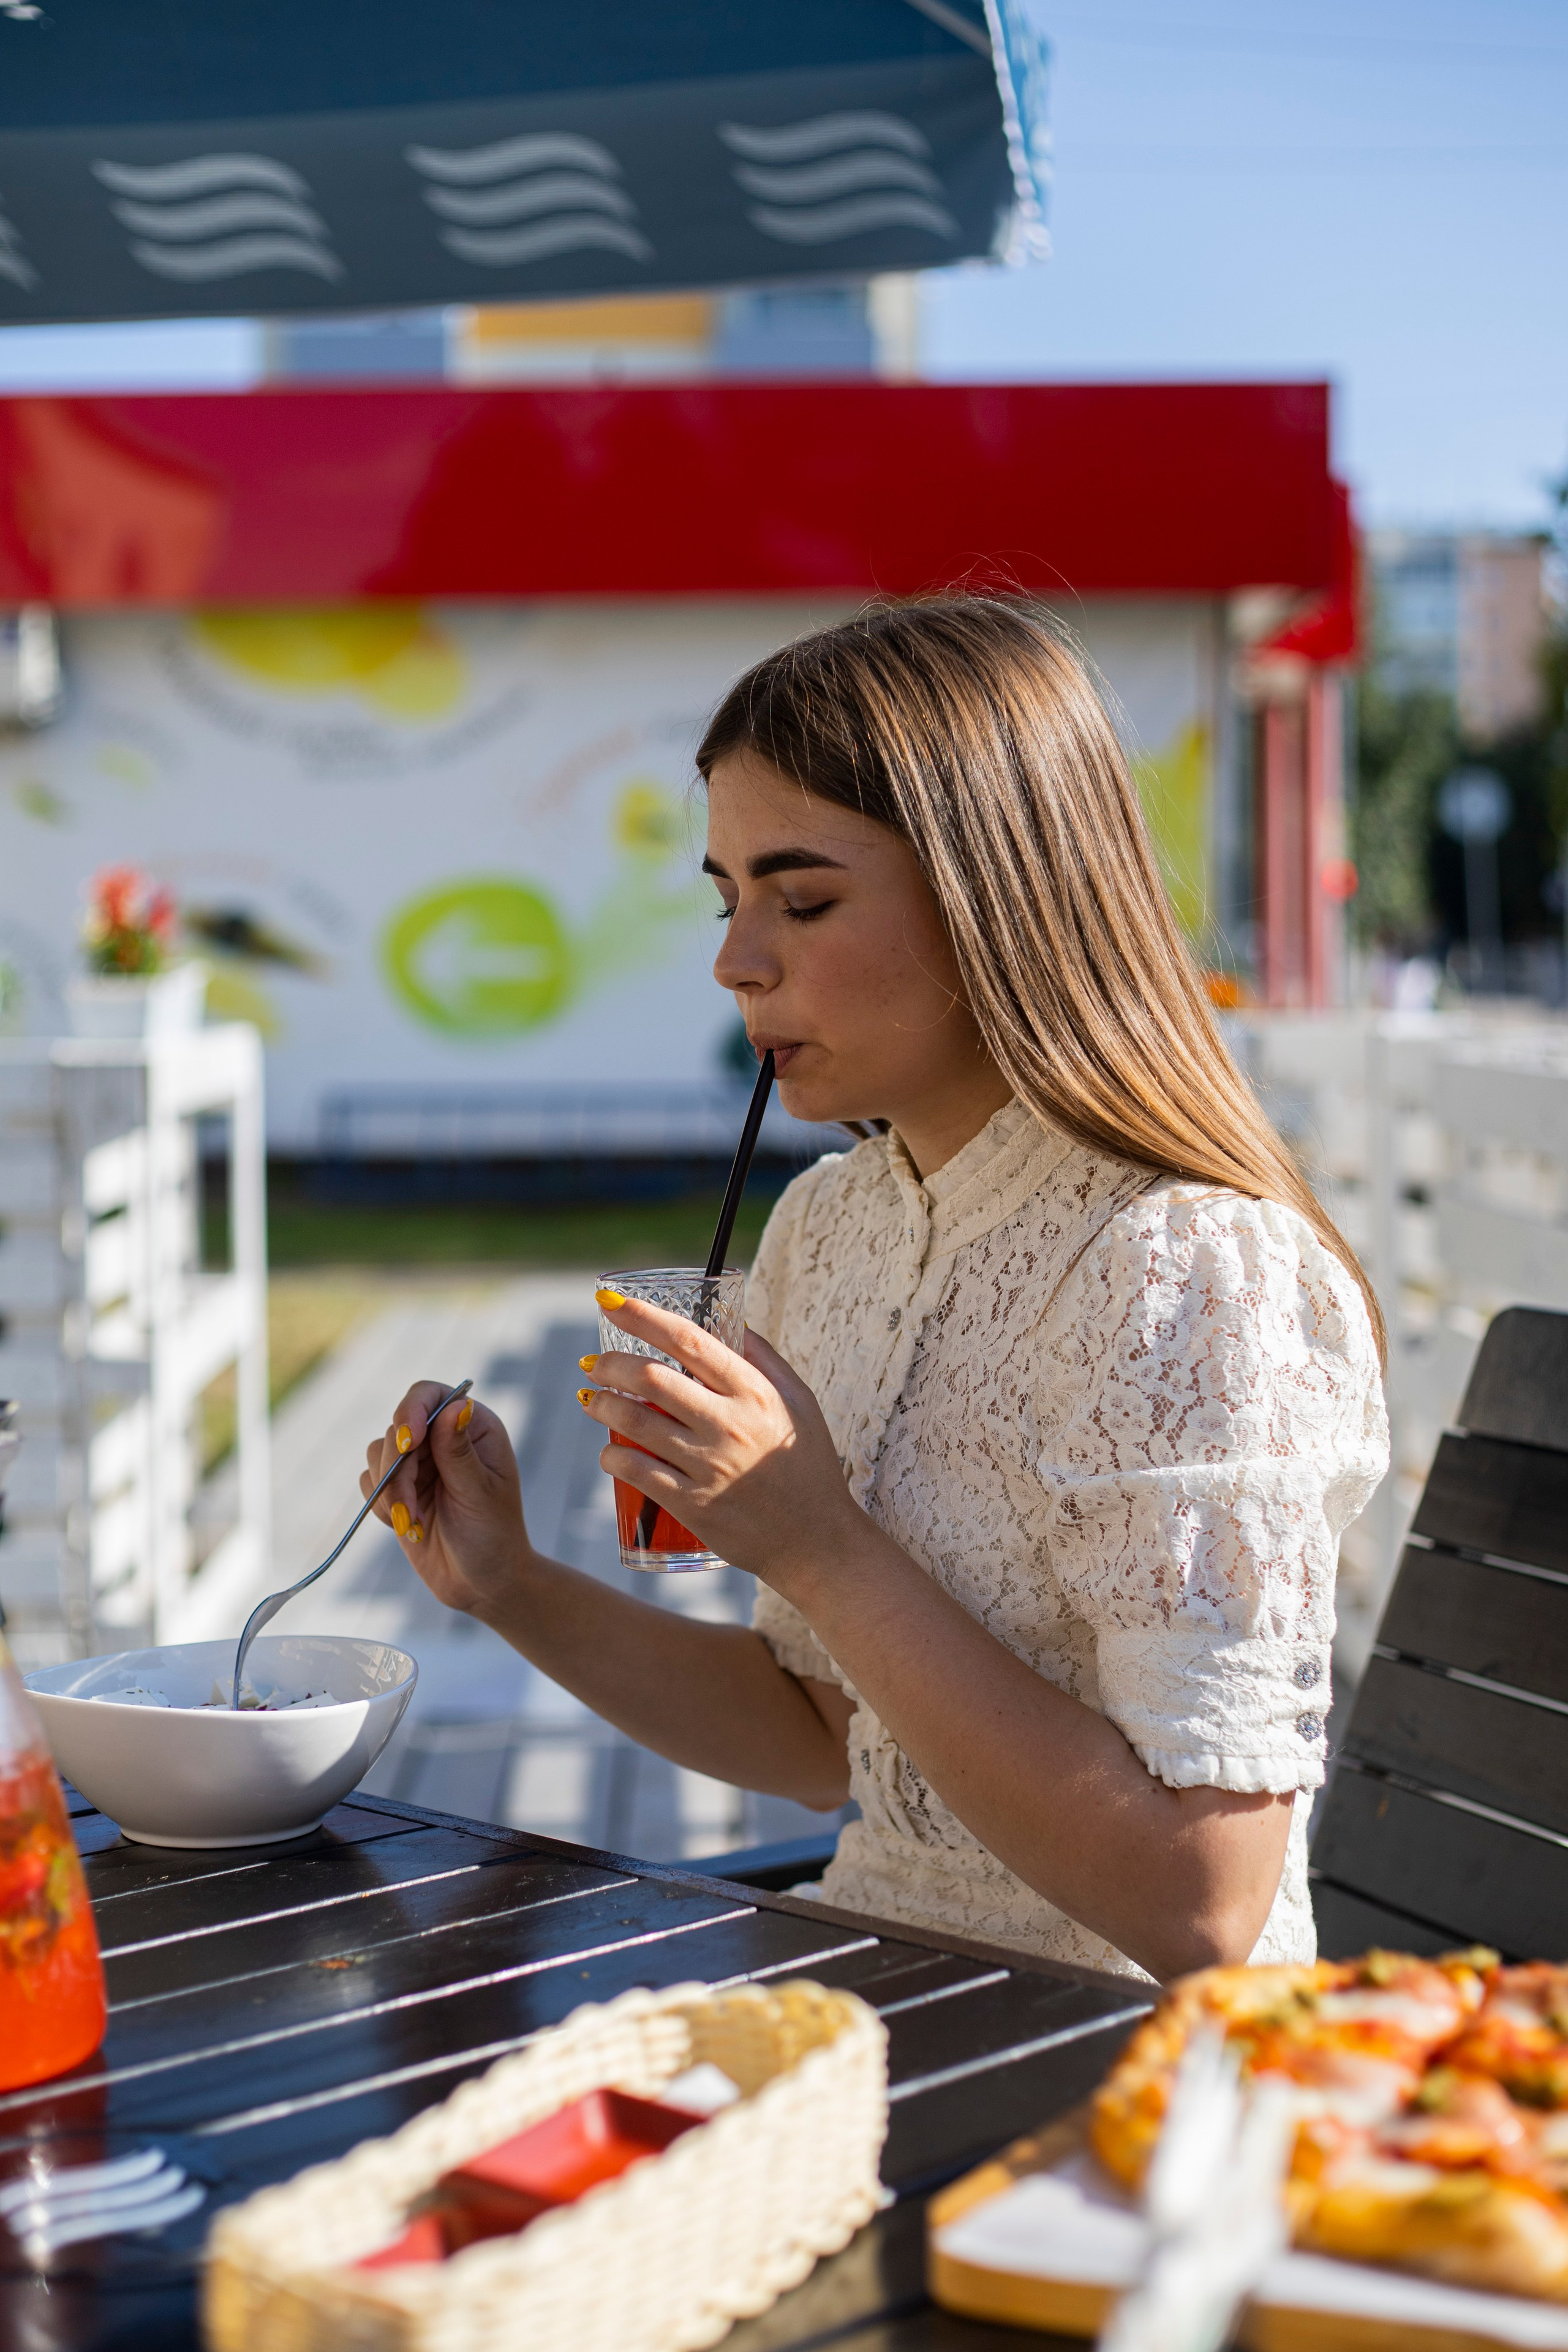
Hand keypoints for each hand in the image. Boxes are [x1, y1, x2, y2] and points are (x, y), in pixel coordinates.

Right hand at [361, 1384, 529, 1620]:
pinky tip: (409, 1527)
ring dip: (390, 1492)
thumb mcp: (480, 1495)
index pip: (430, 1396)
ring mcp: (419, 1463)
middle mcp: (443, 1438)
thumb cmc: (494, 1537)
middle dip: (398, 1471)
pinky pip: (368, 1482)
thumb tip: (457, 1404)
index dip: (411, 1411)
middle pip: (397, 1428)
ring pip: (377, 1454)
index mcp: (473, 1427)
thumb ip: (460, 1453)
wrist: (481, 1583)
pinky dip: (382, 1505)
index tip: (408, 1443)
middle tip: (411, 1510)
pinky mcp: (398, 1488)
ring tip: (415, 1523)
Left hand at [583, 1295, 859, 1592]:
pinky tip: (608, 1450)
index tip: (609, 1301)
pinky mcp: (693, 1505)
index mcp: (754, 1392)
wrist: (817, 1542)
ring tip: (591, 1399)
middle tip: (593, 1364)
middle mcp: (729, 1424)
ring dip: (602, 1405)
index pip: (689, 1340)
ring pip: (635, 1423)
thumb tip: (732, 1322)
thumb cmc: (808, 1467)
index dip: (643, 1316)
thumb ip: (766, 1360)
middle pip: (652, 1379)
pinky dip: (612, 1455)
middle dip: (610, 1364)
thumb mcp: (801, 1402)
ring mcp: (709, 1466)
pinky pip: (637, 1471)